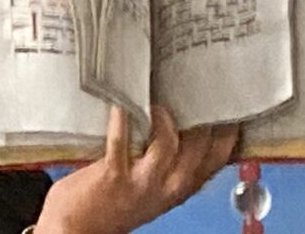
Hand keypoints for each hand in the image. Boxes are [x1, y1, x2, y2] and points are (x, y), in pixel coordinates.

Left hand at [34, 105, 238, 233]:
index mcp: (180, 187)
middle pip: (198, 148)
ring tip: (158, 101)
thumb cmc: (111, 202)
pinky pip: (120, 142)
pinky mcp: (114, 175)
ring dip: (164, 119)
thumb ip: (168, 162)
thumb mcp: (152, 187)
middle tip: (196, 86)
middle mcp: (167, 187)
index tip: (226, 101)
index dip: (227, 130)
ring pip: (168, 146)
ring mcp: (142, 182)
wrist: (77, 228)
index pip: (217, 158)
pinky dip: (122, 120)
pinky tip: (120, 104)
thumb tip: (177, 119)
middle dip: (200, 116)